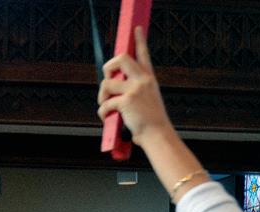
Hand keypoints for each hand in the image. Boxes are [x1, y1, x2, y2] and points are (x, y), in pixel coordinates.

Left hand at [97, 27, 171, 145]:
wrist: (158, 134)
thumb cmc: (151, 122)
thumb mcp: (148, 100)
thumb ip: (135, 90)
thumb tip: (114, 88)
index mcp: (149, 79)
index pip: (144, 54)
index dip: (139, 40)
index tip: (136, 29)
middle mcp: (143, 80)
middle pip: (121, 58)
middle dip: (108, 66)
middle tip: (107, 78)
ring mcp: (135, 89)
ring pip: (106, 83)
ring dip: (101, 96)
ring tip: (106, 106)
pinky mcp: (126, 101)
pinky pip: (105, 104)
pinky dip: (102, 113)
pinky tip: (107, 119)